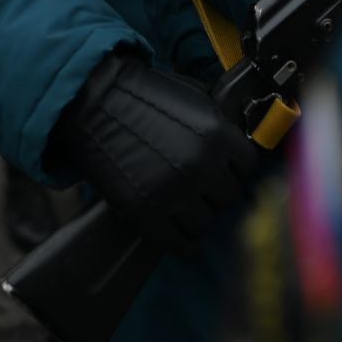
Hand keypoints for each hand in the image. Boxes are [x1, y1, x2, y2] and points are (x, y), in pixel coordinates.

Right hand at [47, 51, 257, 254]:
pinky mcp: (145, 212)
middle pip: (226, 196)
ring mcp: (173, 192)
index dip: (234, 167)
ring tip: (185, 206)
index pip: (247, 167)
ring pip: (204, 222)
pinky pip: (179, 243)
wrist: (94, 102)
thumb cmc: (144, 96)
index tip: (225, 170)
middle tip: (200, 186)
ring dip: (196, 215)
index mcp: (216, 135)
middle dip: (214, 191)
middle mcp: (199, 166)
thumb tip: (236, 148)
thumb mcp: (194, 97)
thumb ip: (220, 124)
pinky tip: (183, 238)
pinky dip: (184, 244)